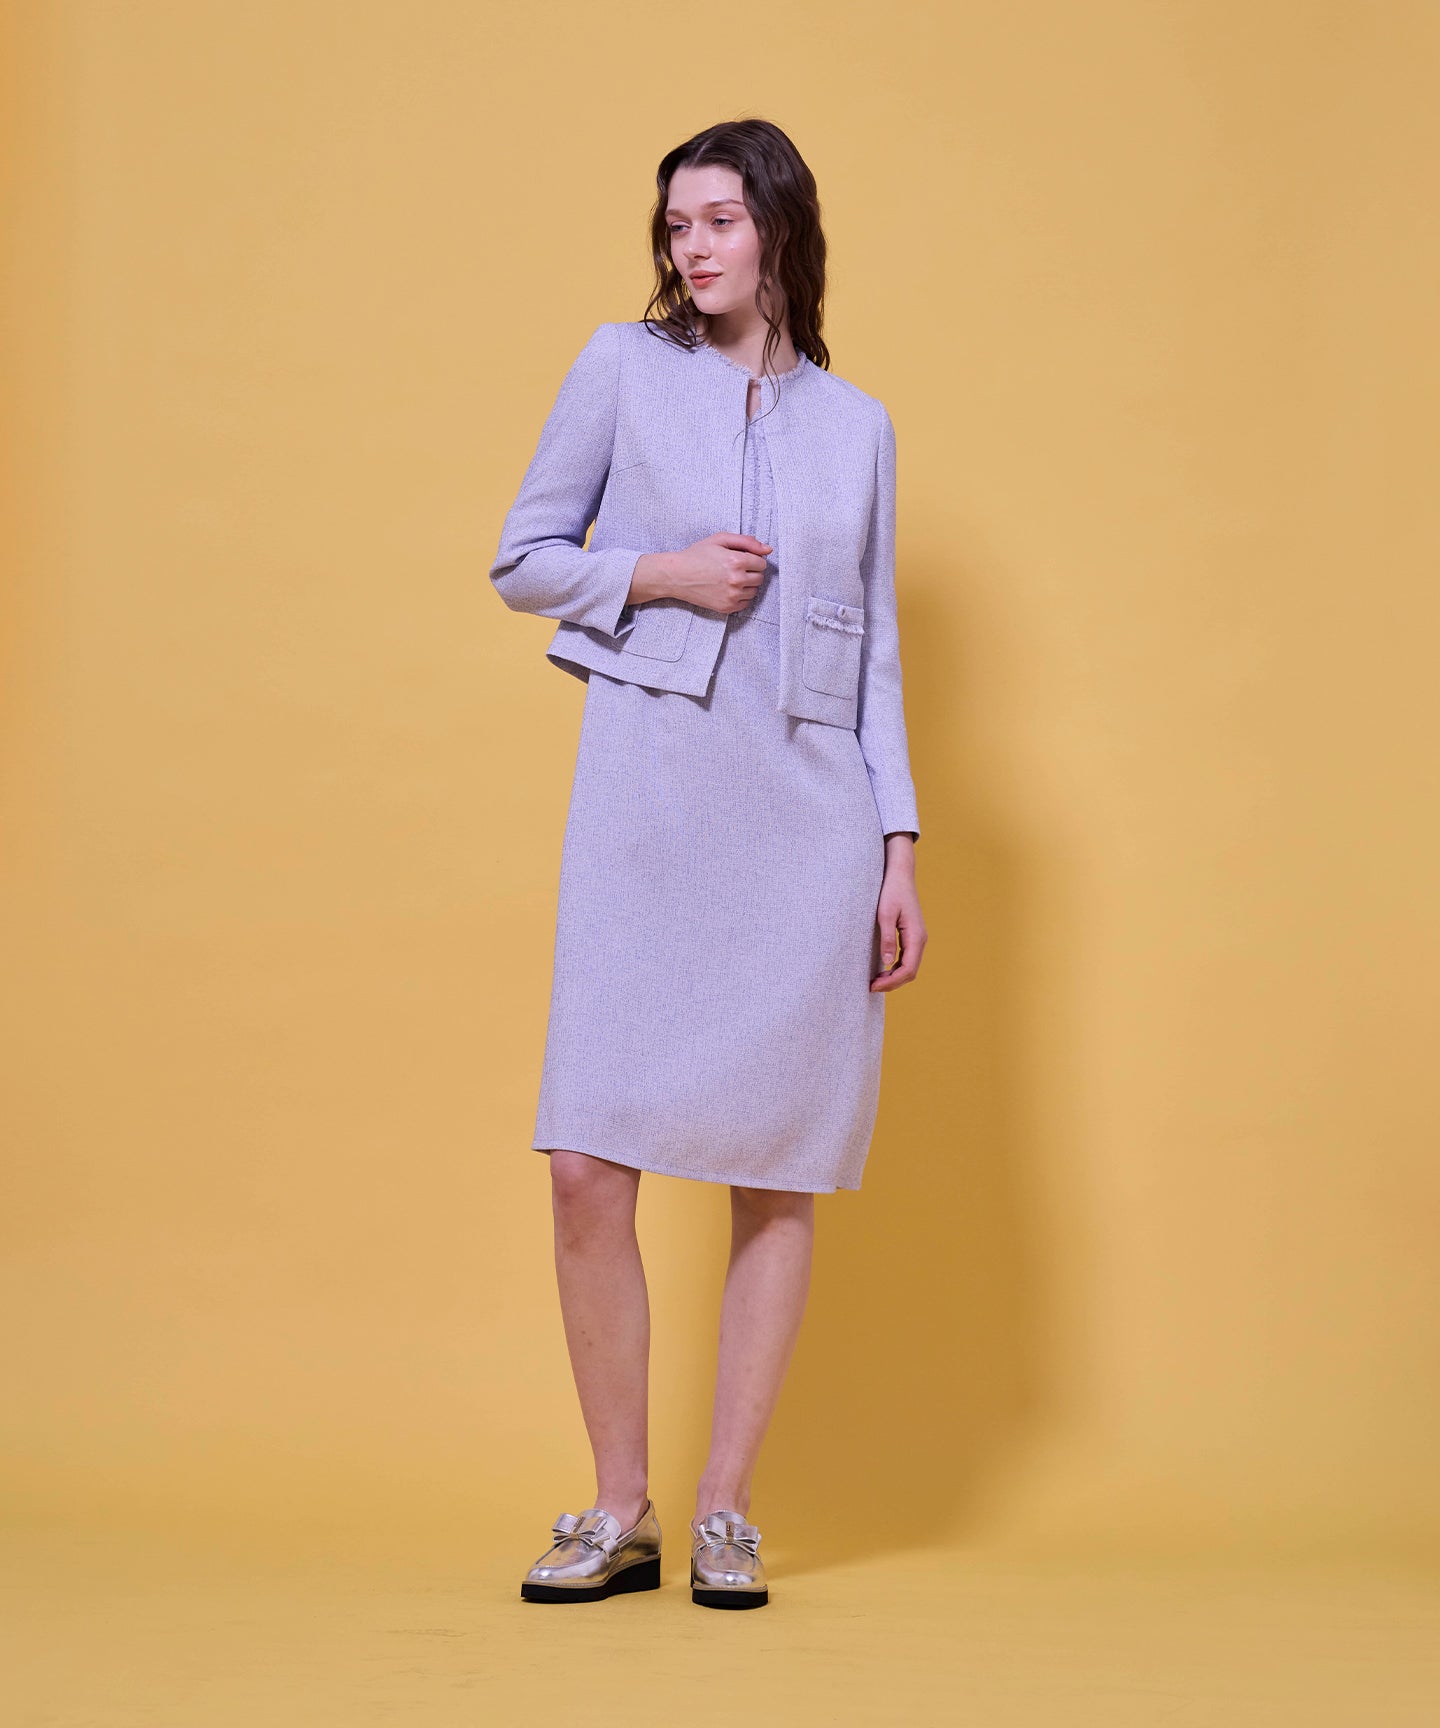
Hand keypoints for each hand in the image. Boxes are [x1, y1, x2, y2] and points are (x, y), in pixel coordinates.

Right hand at [631, 534, 771, 613]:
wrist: (676, 575)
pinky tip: (727, 589)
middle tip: (733, 568)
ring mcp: (732, 596)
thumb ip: (746, 541)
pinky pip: (746, 603)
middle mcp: (737, 580)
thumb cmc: (696, 555)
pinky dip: (740, 597)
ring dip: (746, 585)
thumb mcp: (720, 539)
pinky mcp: (727, 608)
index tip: (740, 559)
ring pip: (754, 591)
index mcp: (737, 561)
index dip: (752, 559)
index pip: (762, 563)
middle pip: (760, 578)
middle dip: (751, 572)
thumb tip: (768, 550)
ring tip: (729, 578)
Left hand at [870, 835, 925, 990]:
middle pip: (910, 971)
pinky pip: (906, 958)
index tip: (873, 986)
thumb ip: (887, 938)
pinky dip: (895, 968)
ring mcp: (917, 938)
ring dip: (894, 977)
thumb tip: (888, 963)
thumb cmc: (892, 891)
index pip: (908, 969)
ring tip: (874, 981)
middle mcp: (920, 939)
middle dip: (892, 983)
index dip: (892, 982)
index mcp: (916, 936)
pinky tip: (882, 969)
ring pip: (909, 966)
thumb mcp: (885, 914)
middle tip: (871, 986)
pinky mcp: (911, 935)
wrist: (900, 874)